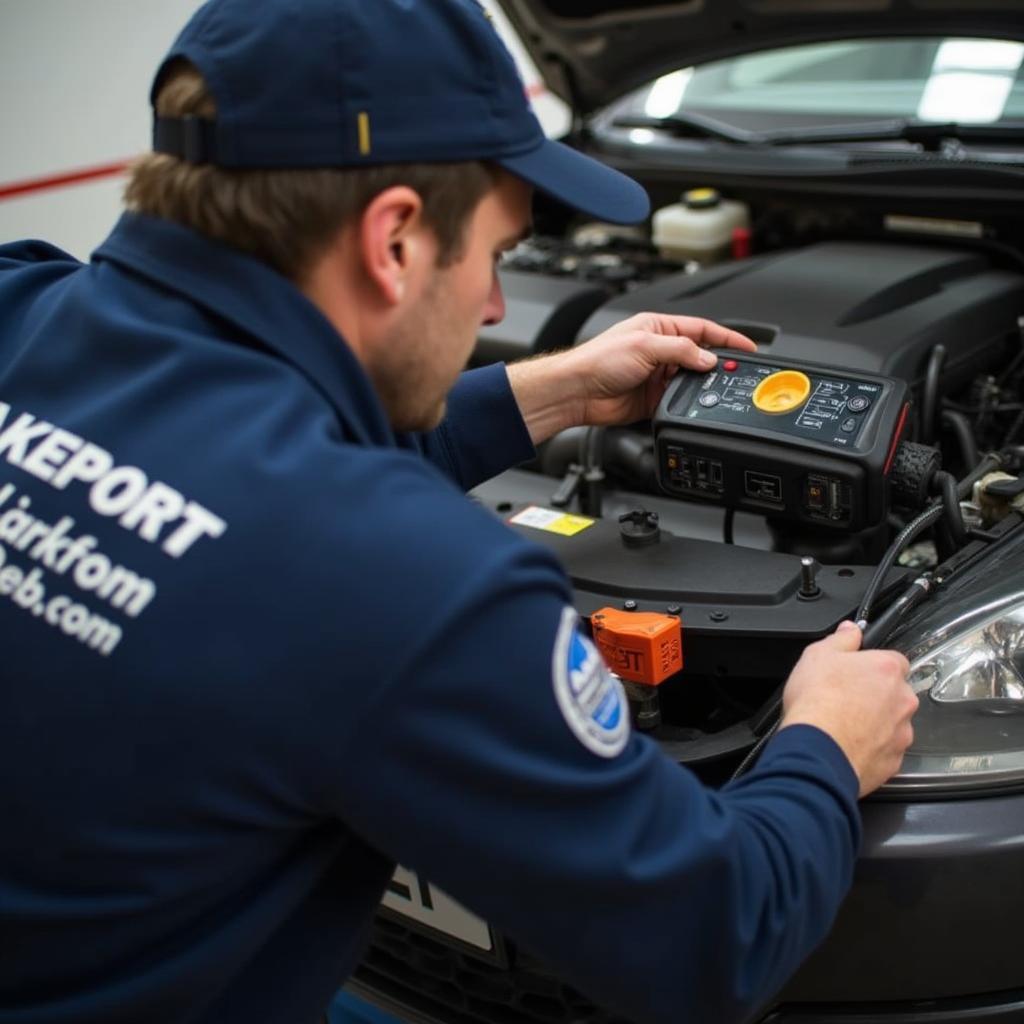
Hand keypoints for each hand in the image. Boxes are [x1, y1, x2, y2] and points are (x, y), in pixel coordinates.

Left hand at [506, 313, 755, 443]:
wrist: (577, 391)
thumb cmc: (598, 360)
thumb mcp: (645, 345)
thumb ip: (681, 350)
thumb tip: (707, 359)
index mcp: (658, 328)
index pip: (702, 329)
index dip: (726, 338)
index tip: (748, 347)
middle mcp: (660, 351)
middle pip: (699, 356)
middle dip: (717, 365)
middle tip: (736, 373)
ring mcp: (657, 376)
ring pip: (691, 381)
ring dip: (702, 386)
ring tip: (713, 390)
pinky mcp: (653, 400)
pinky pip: (678, 401)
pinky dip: (687, 404)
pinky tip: (692, 404)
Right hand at [778, 621, 917, 796]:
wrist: (817, 749)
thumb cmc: (817, 701)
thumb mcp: (818, 654)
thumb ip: (840, 639)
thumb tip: (850, 630)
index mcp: (887, 669)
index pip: (893, 660)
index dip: (872, 666)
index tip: (856, 672)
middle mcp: (903, 700)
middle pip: (895, 694)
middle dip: (876, 696)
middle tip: (845, 699)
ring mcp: (901, 733)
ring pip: (893, 724)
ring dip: (875, 724)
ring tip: (843, 725)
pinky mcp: (894, 762)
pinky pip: (886, 751)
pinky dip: (871, 749)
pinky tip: (847, 745)